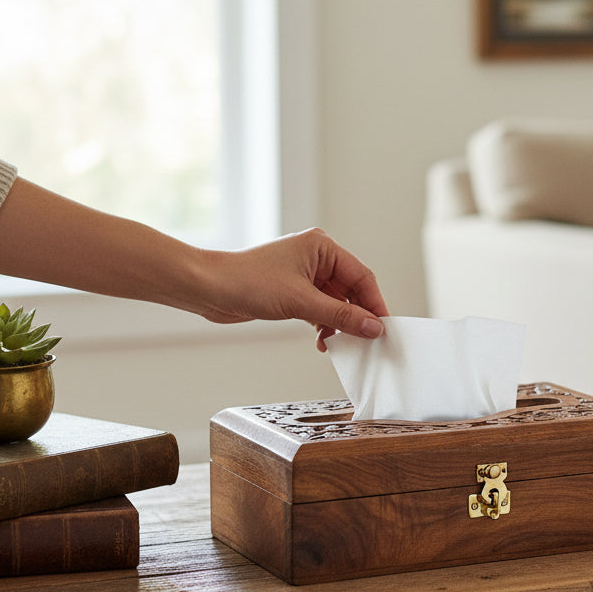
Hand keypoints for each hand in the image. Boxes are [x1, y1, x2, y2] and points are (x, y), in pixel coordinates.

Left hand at [201, 228, 388, 345]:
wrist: (209, 289)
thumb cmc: (247, 281)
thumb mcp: (302, 302)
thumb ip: (342, 317)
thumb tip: (372, 327)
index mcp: (322, 247)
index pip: (361, 276)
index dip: (374, 304)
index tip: (383, 327)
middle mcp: (316, 257)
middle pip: (351, 291)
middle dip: (357, 317)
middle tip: (366, 340)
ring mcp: (305, 275)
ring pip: (336, 303)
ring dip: (339, 324)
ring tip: (340, 344)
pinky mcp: (294, 291)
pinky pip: (321, 309)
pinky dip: (325, 325)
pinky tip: (323, 341)